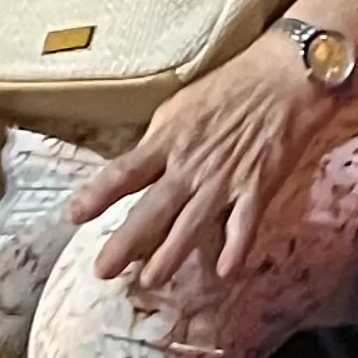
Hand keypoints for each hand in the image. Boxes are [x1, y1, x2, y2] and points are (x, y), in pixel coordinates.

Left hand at [68, 35, 320, 290]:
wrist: (284, 77)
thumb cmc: (231, 85)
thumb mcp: (182, 105)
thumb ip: (162, 140)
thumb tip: (142, 166)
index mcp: (169, 140)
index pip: (125, 171)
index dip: (98, 194)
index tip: (73, 216)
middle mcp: (191, 165)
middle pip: (152, 209)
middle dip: (126, 243)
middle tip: (103, 270)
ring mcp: (224, 180)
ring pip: (191, 225)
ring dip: (170, 255)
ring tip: (151, 280)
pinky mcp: (257, 187)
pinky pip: (243, 225)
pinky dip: (235, 249)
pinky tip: (225, 273)